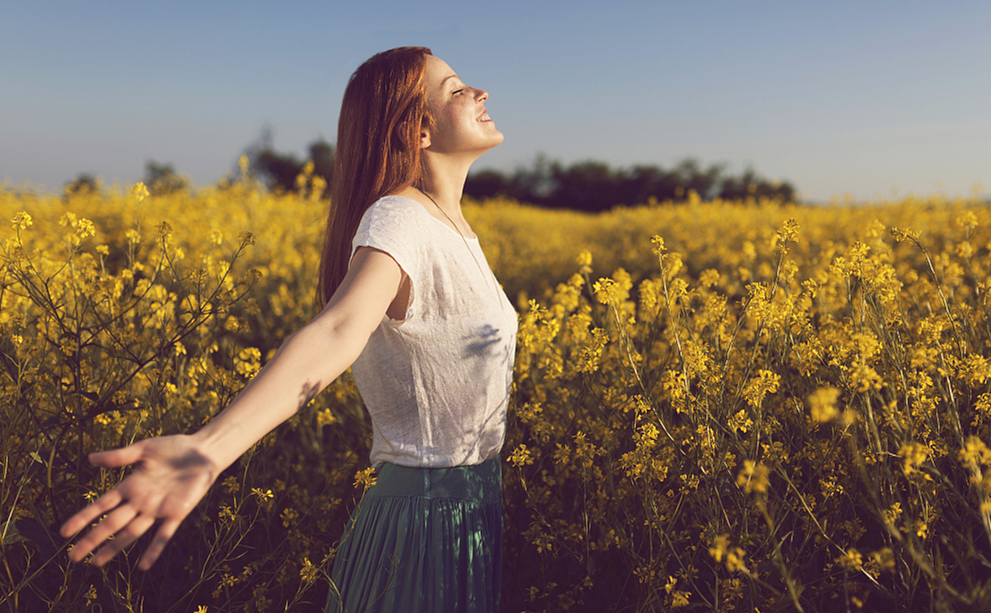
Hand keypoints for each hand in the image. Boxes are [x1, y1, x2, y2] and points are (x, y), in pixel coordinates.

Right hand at [60, 435, 219, 569]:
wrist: (203, 451)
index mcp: (130, 486)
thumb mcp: (143, 449)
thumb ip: (118, 456)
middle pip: (111, 523)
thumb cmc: (174, 448)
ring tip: (97, 563)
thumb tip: (88, 459)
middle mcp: (140, 501)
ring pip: (131, 532)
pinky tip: (143, 566)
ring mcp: (157, 509)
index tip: (64, 532)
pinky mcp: (177, 513)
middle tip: (73, 557)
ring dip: (115, 547)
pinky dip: (154, 550)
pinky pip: (163, 535)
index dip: (83, 518)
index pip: (101, 505)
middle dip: (92, 539)